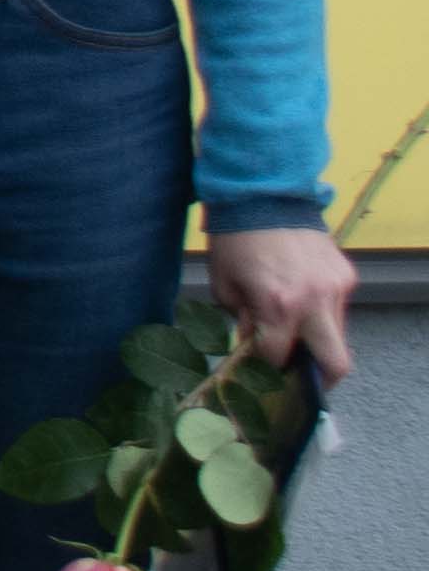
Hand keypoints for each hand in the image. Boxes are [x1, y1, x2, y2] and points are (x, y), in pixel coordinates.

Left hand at [212, 220, 356, 386]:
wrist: (263, 193)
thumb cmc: (235, 239)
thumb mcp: (225, 284)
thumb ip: (241, 320)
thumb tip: (254, 344)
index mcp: (279, 306)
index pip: (279, 358)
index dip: (266, 367)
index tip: (258, 368)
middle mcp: (315, 302)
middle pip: (335, 364)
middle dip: (318, 377)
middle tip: (299, 375)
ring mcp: (336, 288)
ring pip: (339, 336)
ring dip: (318, 342)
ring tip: (293, 331)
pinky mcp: (346, 275)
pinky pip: (338, 307)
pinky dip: (321, 314)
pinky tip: (300, 299)